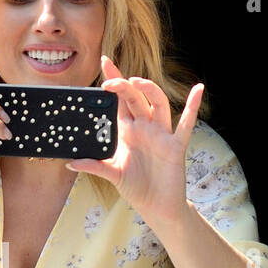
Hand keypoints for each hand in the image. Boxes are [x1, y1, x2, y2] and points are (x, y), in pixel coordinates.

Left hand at [66, 56, 203, 234]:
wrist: (156, 207)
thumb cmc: (136, 188)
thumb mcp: (112, 174)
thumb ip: (93, 166)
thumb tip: (70, 162)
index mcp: (128, 131)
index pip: (119, 100)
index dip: (114, 80)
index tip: (105, 61)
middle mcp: (145, 128)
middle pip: (135, 98)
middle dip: (124, 86)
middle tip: (109, 81)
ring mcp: (161, 134)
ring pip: (157, 104)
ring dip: (149, 90)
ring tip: (137, 82)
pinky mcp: (175, 145)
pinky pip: (185, 124)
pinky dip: (192, 106)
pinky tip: (198, 89)